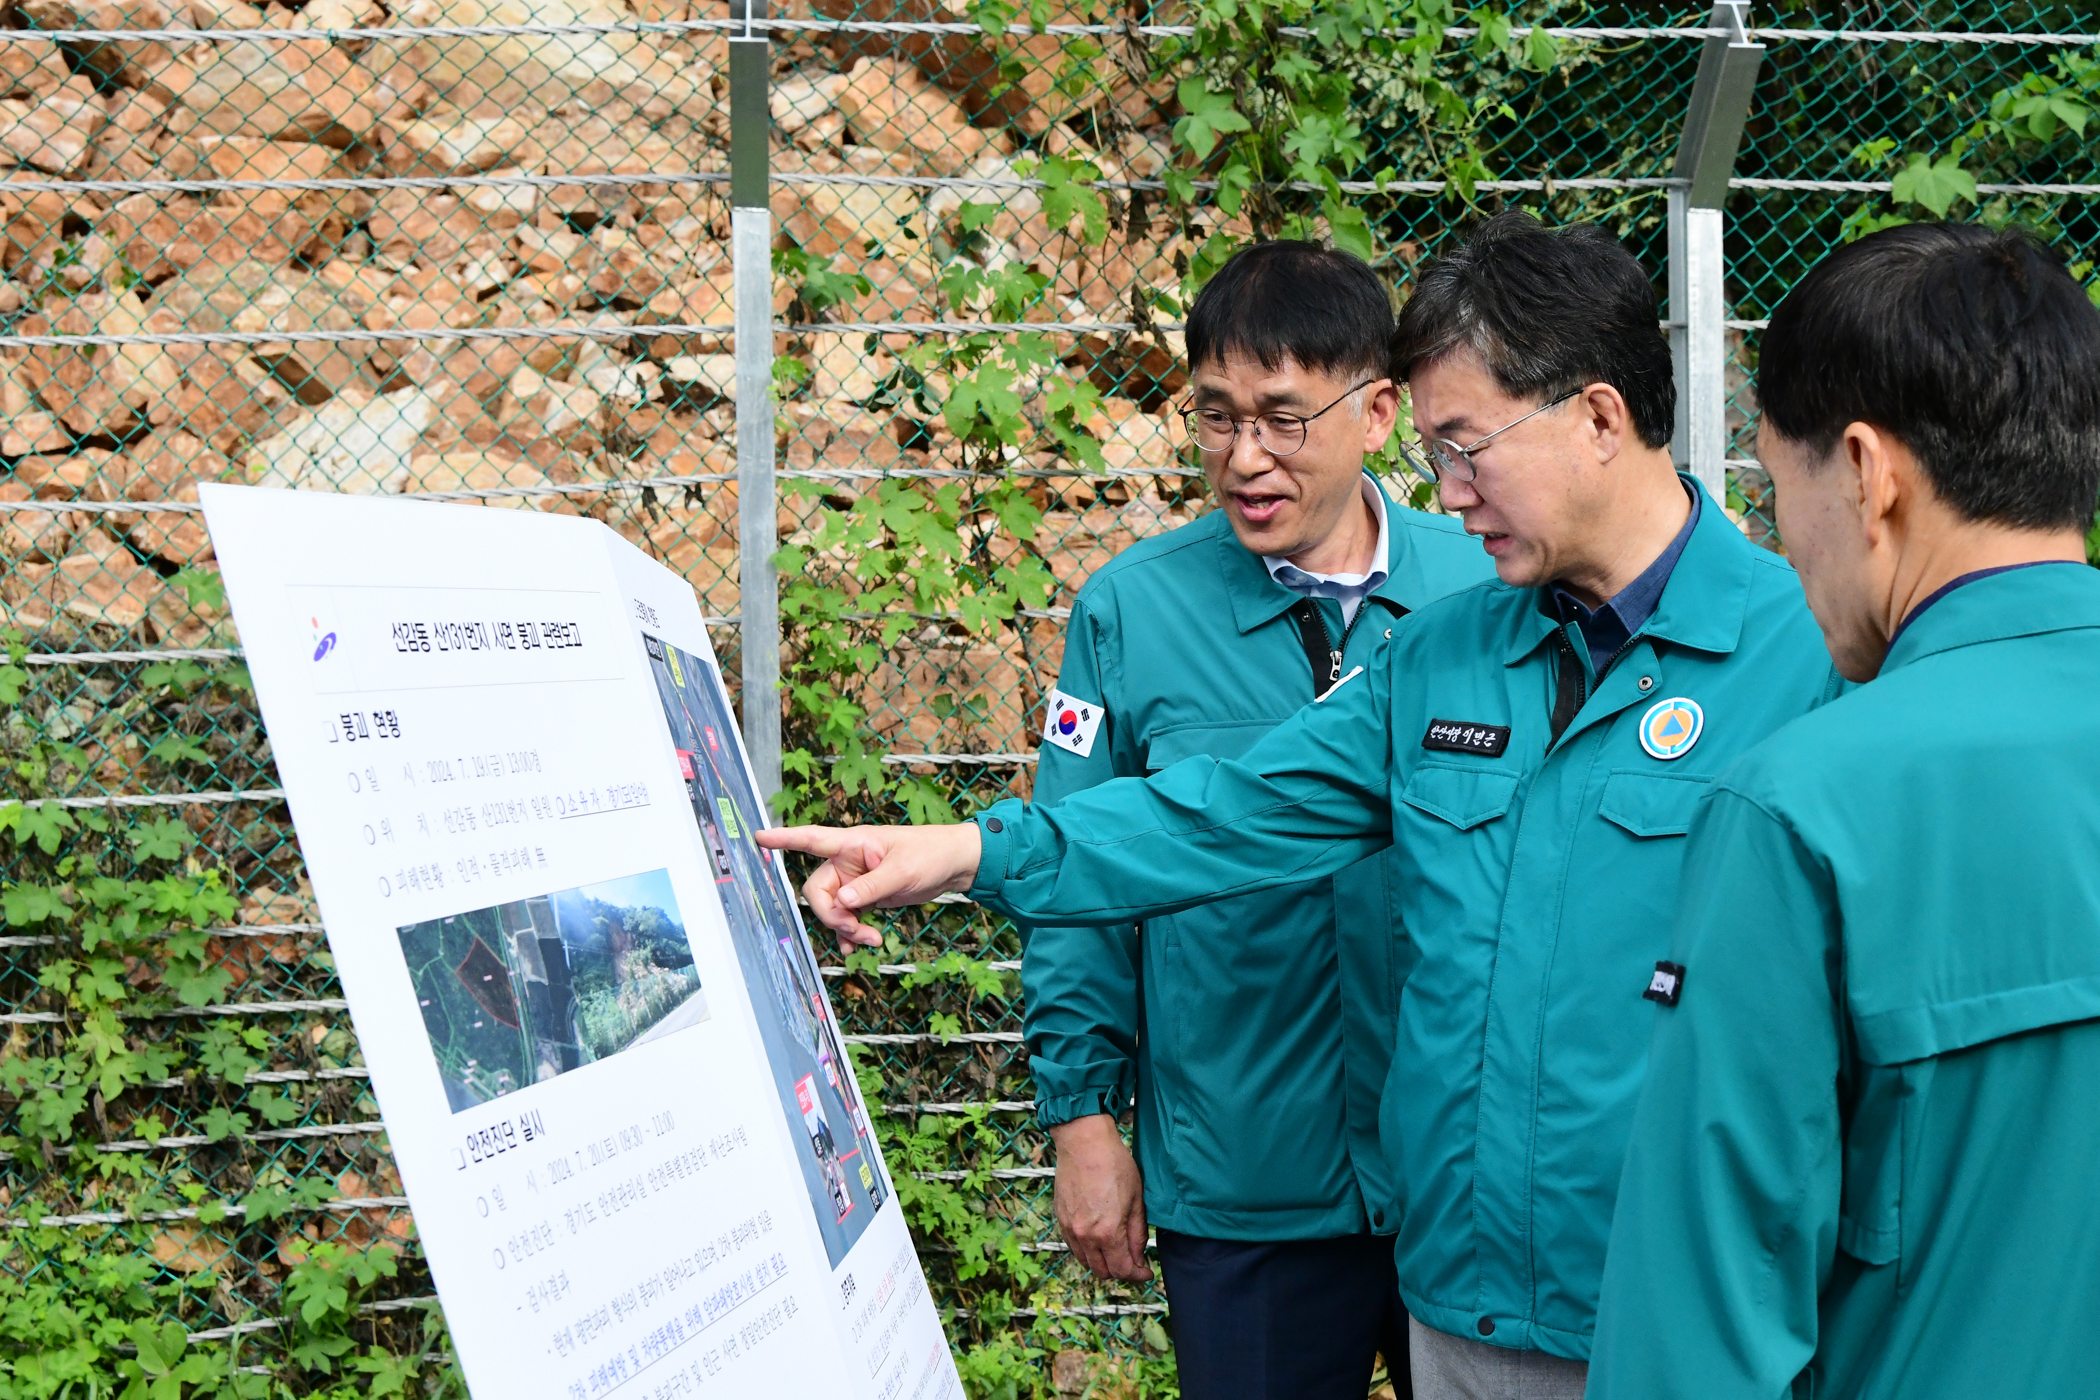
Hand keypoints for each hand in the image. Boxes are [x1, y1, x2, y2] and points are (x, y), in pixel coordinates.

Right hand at [755, 822, 983, 949]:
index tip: (759, 837)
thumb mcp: (903, 871)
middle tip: (857, 931)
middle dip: (832, 916)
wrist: (954, 865)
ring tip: (870, 940)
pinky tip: (858, 946)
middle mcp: (848, 862)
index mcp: (853, 844)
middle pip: (817, 892)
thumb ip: (872, 887)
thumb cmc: (931, 853)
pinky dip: (850, 933)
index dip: (785, 839)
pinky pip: (847, 917)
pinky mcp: (866, 896)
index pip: (812, 839)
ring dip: (845, 928)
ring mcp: (856, 881)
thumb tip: (843, 902)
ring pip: (832, 909)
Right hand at [1049, 1115, 1150, 1281]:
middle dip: (1121, 1272)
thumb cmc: (1114, 1165)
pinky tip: (1099, 1239)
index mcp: (1108, 1233)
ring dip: (1103, 1263)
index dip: (1137, 1275)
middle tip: (1134, 1263)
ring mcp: (1070, 1228)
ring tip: (1117, 1252)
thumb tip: (1139, 1257)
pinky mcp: (1061, 1219)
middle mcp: (1085, 1236)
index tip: (1146, 1272)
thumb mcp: (1137, 1200)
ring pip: (1086, 1262)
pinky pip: (1074, 1247)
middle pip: (1103, 1272)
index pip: (1123, 1270)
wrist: (1084, 1142)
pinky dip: (1087, 1251)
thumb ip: (1137, 1233)